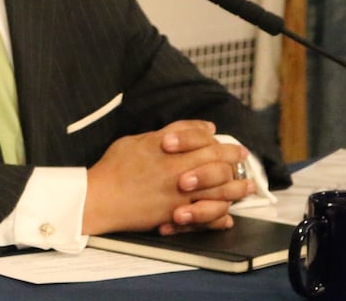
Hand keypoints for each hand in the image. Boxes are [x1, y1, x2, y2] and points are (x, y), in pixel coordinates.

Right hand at [81, 120, 254, 235]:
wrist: (99, 199)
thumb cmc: (114, 167)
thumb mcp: (140, 139)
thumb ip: (175, 132)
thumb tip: (205, 127)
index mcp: (170, 152)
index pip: (207, 142)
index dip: (223, 142)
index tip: (231, 144)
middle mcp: (179, 174)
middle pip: (219, 166)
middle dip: (235, 162)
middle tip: (243, 160)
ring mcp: (179, 197)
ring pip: (219, 192)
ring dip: (237, 188)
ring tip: (246, 186)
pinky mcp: (175, 217)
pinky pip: (206, 218)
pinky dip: (220, 215)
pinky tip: (228, 213)